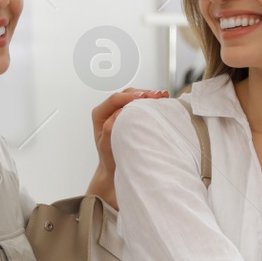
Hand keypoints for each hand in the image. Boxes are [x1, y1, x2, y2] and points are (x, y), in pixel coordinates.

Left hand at [89, 88, 167, 204]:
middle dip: (142, 93)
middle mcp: (108, 110)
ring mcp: (118, 110)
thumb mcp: (106, 146)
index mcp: (100, 114)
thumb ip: (109, 128)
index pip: (115, 100)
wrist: (113, 167)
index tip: (143, 97)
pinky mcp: (128, 113)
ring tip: (161, 96)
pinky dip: (149, 101)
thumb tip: (119, 112)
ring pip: (133, 96)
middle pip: (126, 94)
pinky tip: (159, 100)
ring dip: (147, 95)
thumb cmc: (109, 158)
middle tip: (157, 96)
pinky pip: (138, 103)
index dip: (130, 97)